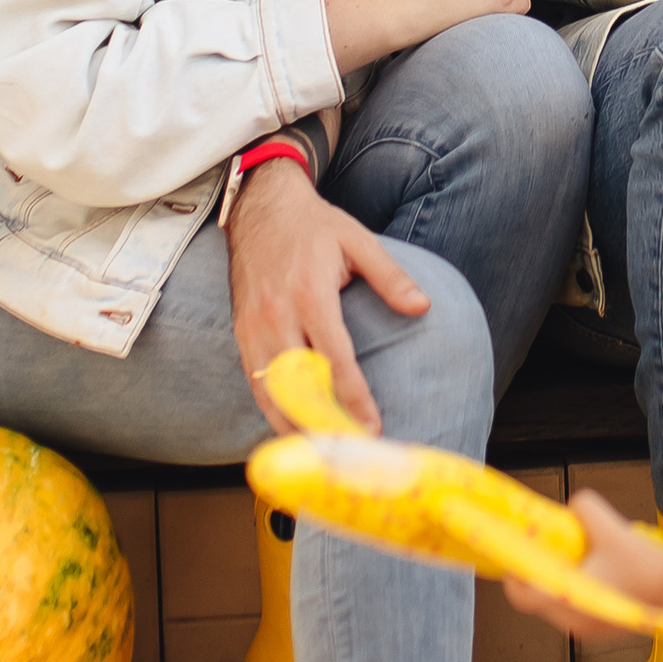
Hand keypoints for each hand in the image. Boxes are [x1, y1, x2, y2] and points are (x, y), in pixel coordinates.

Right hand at [228, 162, 429, 429]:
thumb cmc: (313, 226)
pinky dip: (271, 410)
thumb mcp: (358, 240)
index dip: (352, 399)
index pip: (334, 360)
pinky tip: (292, 430)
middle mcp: (277, 316)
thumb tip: (422, 306)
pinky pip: (254, 382)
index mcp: (310, 295)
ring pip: (269, 391)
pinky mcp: (240, 332)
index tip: (371, 428)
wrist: (259, 207)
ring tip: (321, 455)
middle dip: (321, 425)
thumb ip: (391, 276)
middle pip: (297, 386)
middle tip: (347, 455)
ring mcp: (253, 327)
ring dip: (293, 427)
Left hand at [504, 486, 662, 637]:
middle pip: (538, 599)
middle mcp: (572, 621)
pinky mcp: (603, 629)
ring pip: (558, 604)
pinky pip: (577, 609)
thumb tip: (575, 506)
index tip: (516, 555)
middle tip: (549, 551)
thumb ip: (585, 507)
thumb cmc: (642, 565)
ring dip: (559, 582)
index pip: (521, 595)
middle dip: (539, 574)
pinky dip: (577, 591)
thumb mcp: (610, 526)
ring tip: (576, 559)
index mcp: (566, 600)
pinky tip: (595, 571)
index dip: (513, 574)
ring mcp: (588, 629)